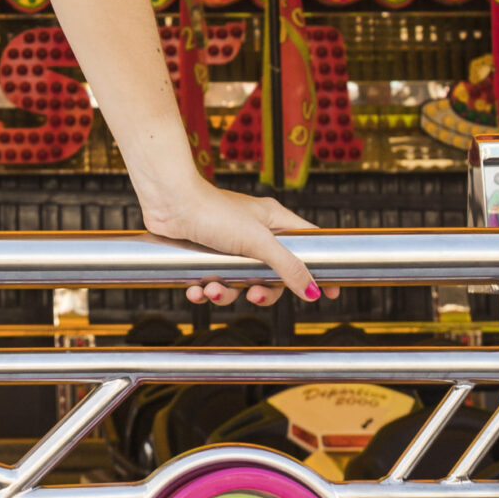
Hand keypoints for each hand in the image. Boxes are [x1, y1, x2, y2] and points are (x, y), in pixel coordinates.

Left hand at [143, 184, 323, 308]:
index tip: (331, 291)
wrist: (167, 202)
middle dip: (262, 292)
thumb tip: (314, 292)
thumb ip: (288, 267)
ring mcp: (229, 245)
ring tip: (212, 289)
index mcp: (272, 222)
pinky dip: (204, 291)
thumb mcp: (257, 241)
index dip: (320, 267)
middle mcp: (253, 234)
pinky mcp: (206, 255)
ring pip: (240, 283)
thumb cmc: (212, 210)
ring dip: (226, 293)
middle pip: (273, 275)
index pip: (308, 245)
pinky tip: (195, 290)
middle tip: (254, 296)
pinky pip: (213, 283)